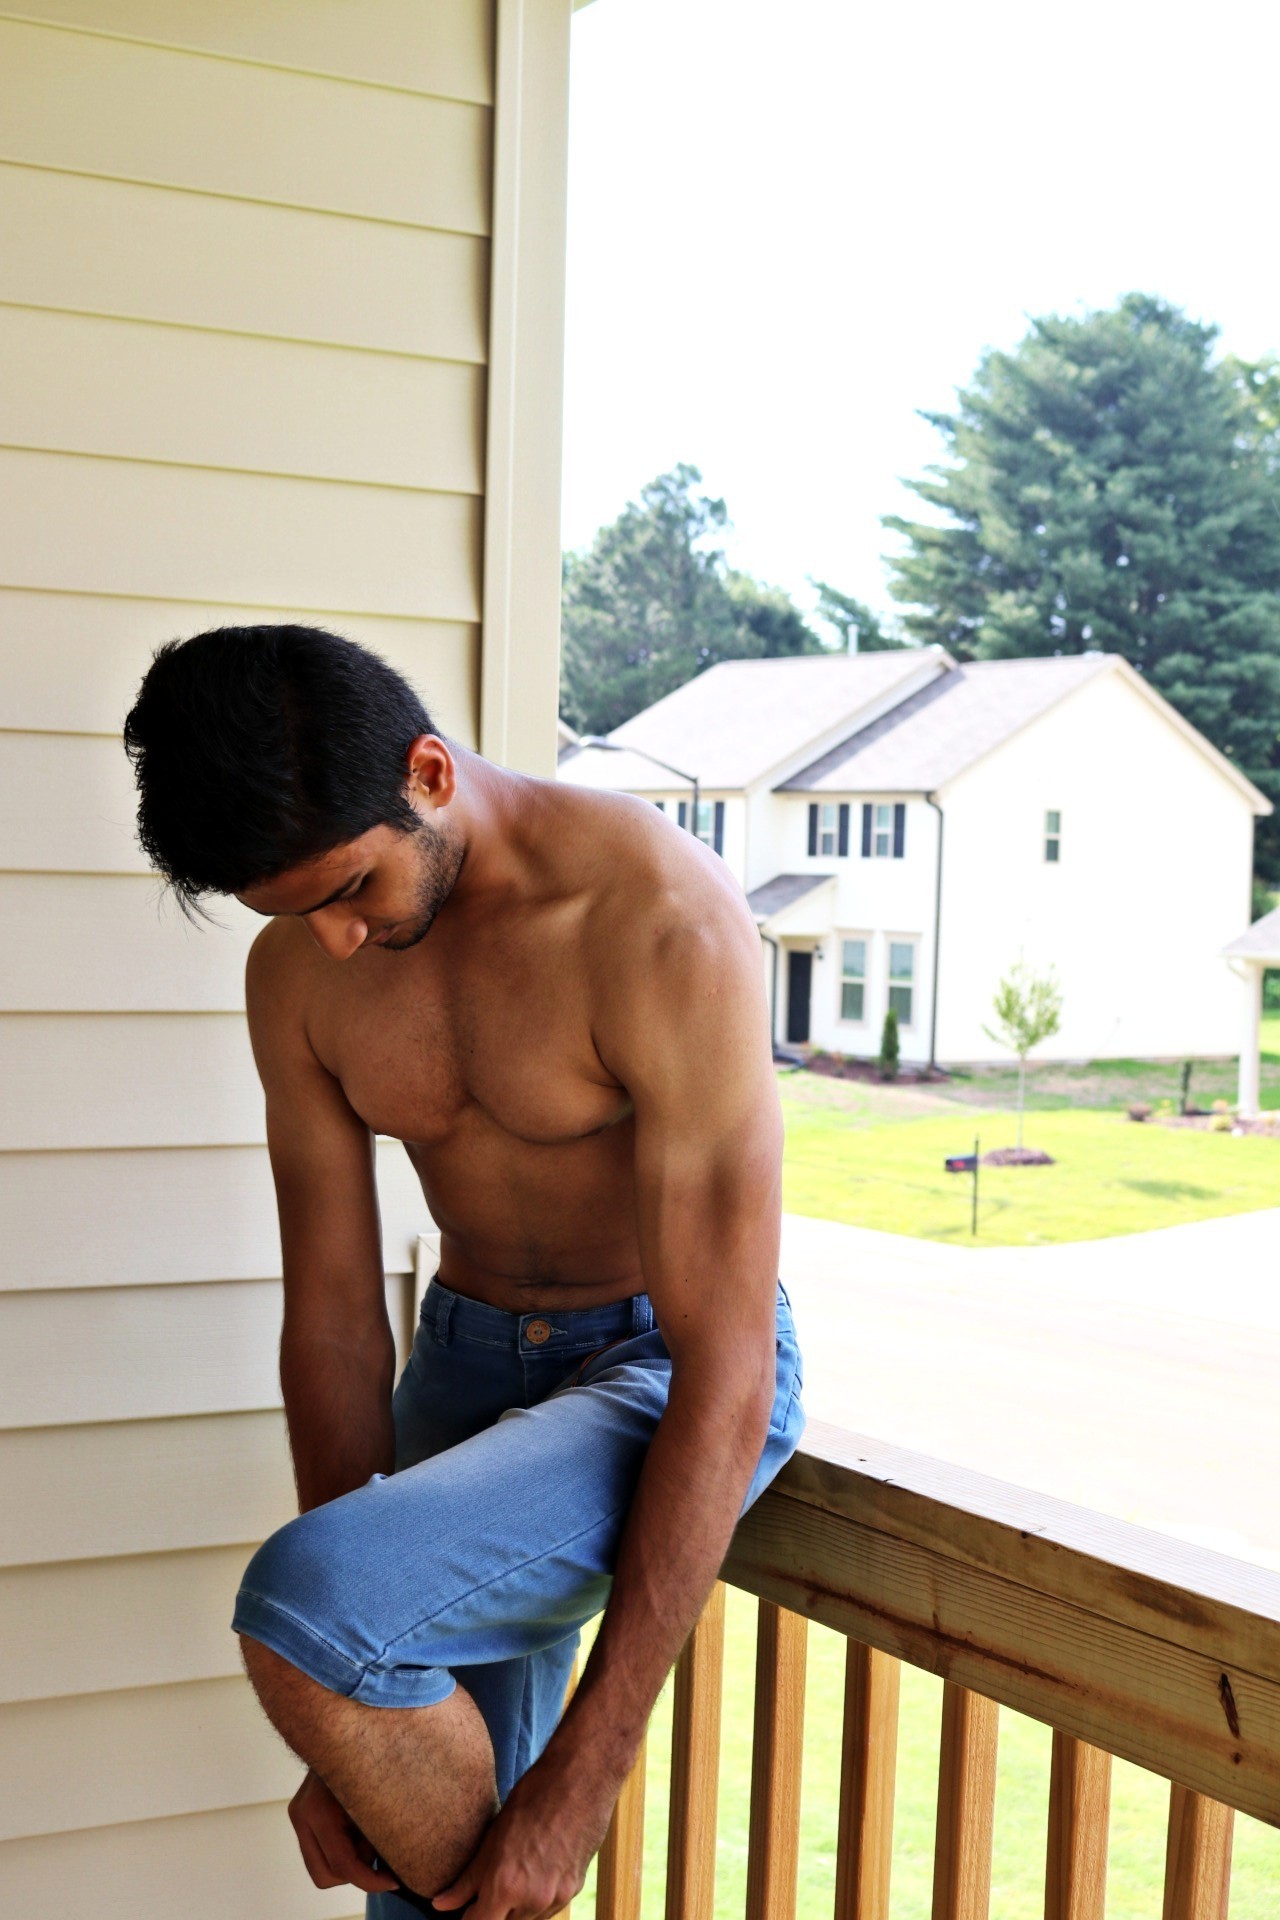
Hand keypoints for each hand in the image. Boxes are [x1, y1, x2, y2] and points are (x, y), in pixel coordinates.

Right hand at [288, 1766, 401, 1895]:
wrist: (340, 1723)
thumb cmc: (370, 1755)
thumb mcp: (379, 1794)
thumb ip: (382, 1829)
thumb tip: (396, 1865)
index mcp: (320, 1809)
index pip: (343, 1864)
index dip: (371, 1880)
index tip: (393, 1880)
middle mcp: (302, 1813)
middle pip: (327, 1875)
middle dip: (356, 1873)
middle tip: (380, 1856)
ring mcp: (298, 1814)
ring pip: (321, 1869)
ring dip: (347, 1863)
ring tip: (366, 1834)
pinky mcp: (299, 1814)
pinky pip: (318, 1852)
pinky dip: (339, 1851)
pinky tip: (356, 1830)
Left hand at [432, 1752, 616, 1919]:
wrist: (580, 1780)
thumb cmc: (532, 1799)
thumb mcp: (493, 1835)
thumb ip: (468, 1878)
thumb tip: (440, 1903)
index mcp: (506, 1885)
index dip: (469, 1918)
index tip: (467, 1910)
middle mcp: (532, 1899)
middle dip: (493, 1912)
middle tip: (489, 1888)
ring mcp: (556, 1897)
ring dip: (516, 1908)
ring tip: (515, 1873)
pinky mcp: (574, 1890)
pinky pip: (548, 1909)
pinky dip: (537, 1900)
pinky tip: (535, 1871)